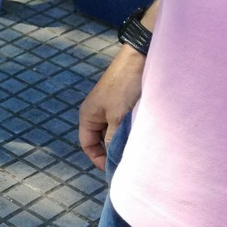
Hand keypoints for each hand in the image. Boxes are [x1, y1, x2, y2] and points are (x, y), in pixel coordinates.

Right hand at [77, 45, 145, 170]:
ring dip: (122, 139)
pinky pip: (122, 121)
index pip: (87, 146)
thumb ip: (112, 139)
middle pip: (100, 139)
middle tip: (126, 161)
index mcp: (87, 116)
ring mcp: (109, 106)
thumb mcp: (117, 117)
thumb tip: (113, 158)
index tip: (113, 169)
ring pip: (113, 131)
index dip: (98, 159)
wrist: (139, 57)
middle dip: (111, 150)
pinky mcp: (122, 101)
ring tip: (135, 148)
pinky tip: (140, 133)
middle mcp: (95, 112)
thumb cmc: (124, 86)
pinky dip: (129, 129)